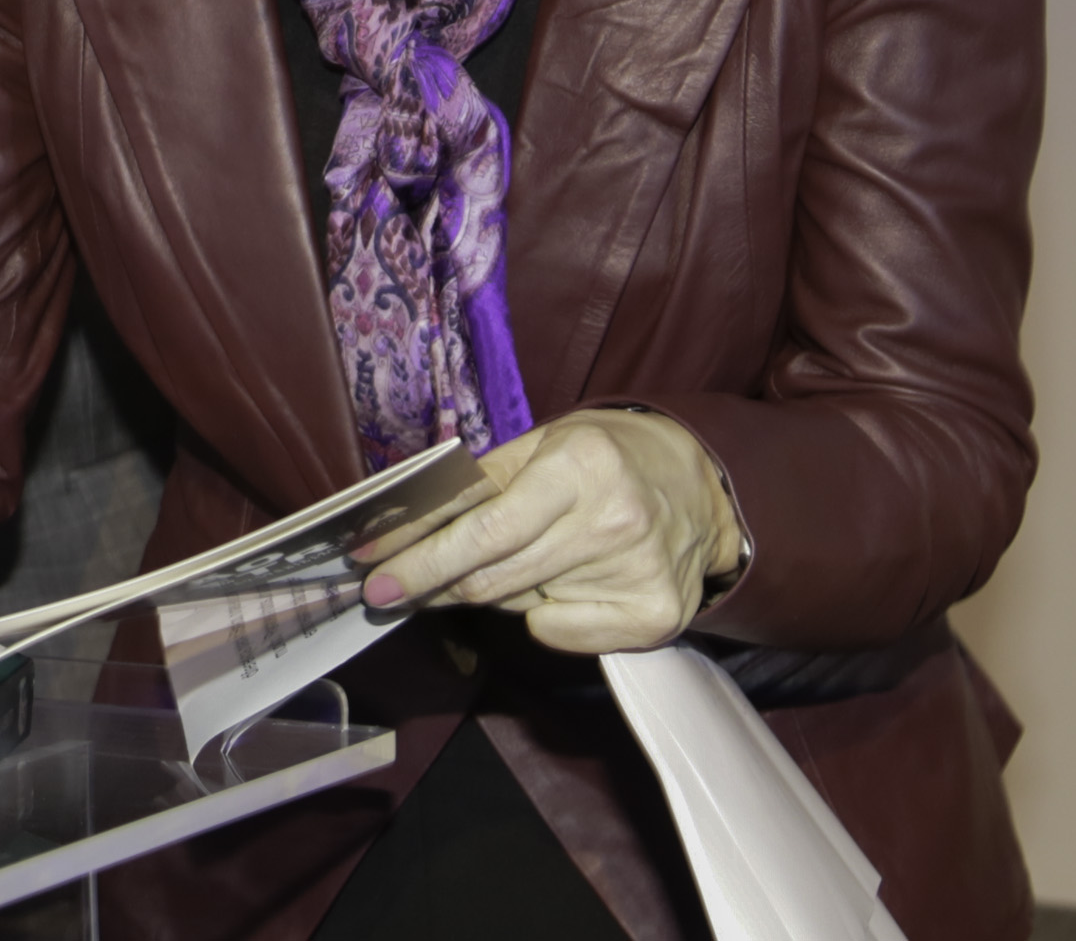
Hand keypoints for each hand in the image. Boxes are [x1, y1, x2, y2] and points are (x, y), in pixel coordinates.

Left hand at [359, 410, 743, 655]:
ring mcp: (637, 574)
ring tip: (502, 562)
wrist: (701, 486)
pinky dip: (541, 615)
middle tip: (394, 586)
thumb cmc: (605, 457)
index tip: (374, 575)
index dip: (422, 557)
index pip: (484, 530)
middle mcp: (613, 522)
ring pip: (519, 605)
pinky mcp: (655, 616)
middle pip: (495, 576)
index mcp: (580, 467)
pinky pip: (559, 632)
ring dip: (489, 590)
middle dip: (434, 582)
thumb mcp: (544, 444)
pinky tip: (561, 583)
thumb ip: (481, 482)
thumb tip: (409, 523)